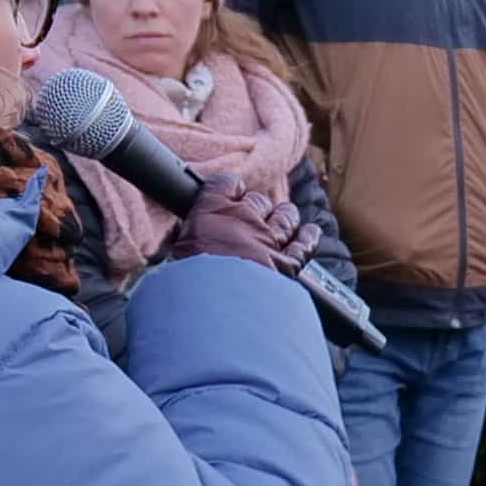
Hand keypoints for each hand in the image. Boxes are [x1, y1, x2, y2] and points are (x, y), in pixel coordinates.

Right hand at [180, 177, 304, 271]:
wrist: (217, 301)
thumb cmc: (187, 280)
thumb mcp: (174, 257)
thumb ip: (185, 247)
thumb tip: (180, 258)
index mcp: (211, 211)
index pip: (224, 184)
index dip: (230, 187)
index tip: (230, 192)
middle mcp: (244, 220)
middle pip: (258, 202)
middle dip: (258, 207)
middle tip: (255, 216)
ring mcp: (269, 240)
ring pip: (285, 218)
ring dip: (286, 218)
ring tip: (286, 218)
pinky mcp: (287, 264)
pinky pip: (304, 245)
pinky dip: (309, 237)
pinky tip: (310, 233)